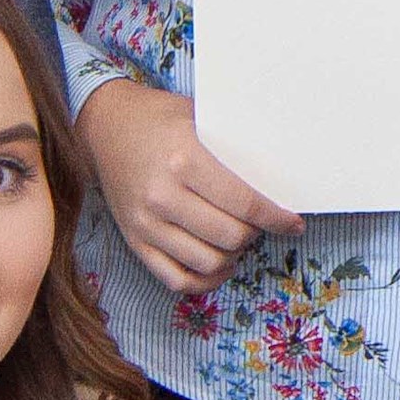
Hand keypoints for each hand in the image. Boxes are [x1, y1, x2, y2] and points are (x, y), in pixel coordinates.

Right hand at [80, 81, 298, 296]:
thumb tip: (282, 175)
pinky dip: (205, 280)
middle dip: (255, 234)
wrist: (106, 125)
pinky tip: (220, 264)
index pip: (244, 204)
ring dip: (233, 256)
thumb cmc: (160, 119)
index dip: (276, 218)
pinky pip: (176, 280)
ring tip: (238, 239)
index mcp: (184, 160)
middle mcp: (163, 195)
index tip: (292, 223)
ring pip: (208, 262)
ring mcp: (146, 223)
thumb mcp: (200, 119)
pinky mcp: (134, 241)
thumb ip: (234, 147)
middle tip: (260, 223)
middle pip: (230, 236)